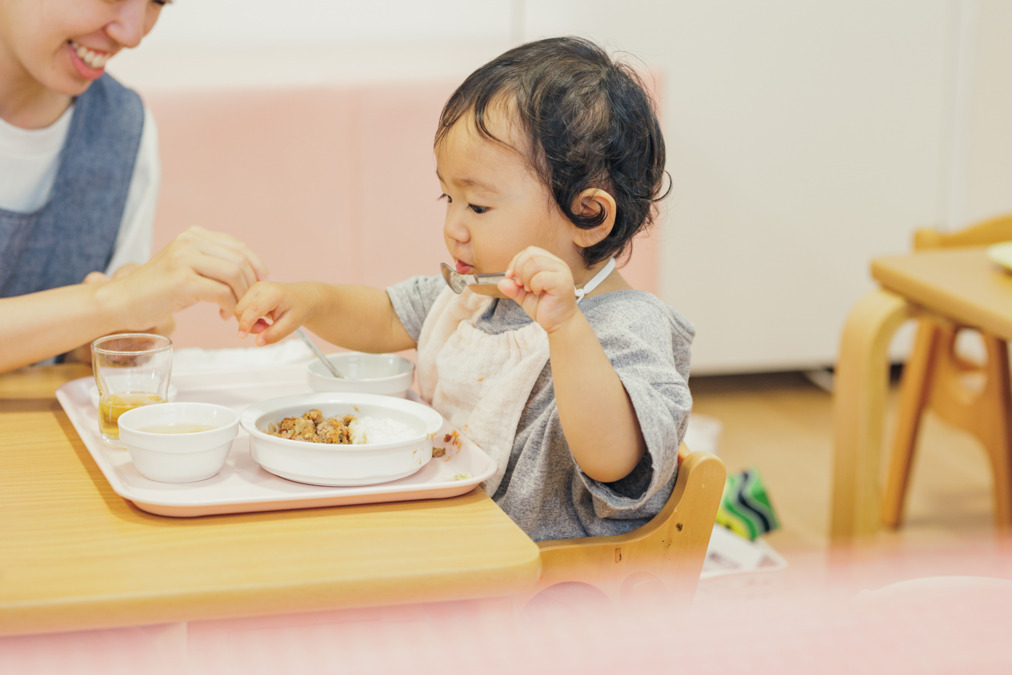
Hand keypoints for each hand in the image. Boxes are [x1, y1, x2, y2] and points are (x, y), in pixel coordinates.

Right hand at [102, 227, 268, 328]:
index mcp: (194, 234)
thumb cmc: (158, 290)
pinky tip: (224, 316)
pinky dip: (230, 307)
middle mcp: (190, 241)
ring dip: (242, 298)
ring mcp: (185, 259)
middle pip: (240, 261)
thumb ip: (212, 262)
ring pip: (234, 275)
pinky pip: (222, 293)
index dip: (256, 266)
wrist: (122, 302)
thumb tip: (249, 270)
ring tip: (235, 312)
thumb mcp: (187, 267)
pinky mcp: (182, 281)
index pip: (239, 246)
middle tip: (249, 305)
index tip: (261, 284)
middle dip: (252, 285)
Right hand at [234, 281, 318, 345]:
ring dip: (250, 323)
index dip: (245, 324)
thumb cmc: (299, 308)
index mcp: (272, 293)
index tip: (242, 336)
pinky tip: (264, 319)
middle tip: (266, 329)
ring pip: (239, 310)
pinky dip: (250, 318)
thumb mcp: (292, 324)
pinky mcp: (251, 292)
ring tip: (267, 324)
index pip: (252, 309)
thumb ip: (275, 334)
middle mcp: (260, 288)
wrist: (304, 297)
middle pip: (240, 310)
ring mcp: (254, 288)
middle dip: (249, 325)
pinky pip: (243, 309)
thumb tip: (258, 342)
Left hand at [498, 246, 579, 332]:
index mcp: (549, 263)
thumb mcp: (524, 296)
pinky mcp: (562, 282)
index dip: (516, 261)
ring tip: (529, 289)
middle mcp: (557, 264)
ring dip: (526, 277)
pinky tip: (537, 292)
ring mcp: (561, 272)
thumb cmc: (545, 307)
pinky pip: (542, 277)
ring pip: (535, 262)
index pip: (530, 251)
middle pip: (531, 253)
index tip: (510, 276)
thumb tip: (501, 282)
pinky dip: (534, 285)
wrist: (560, 323)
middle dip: (519, 269)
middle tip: (520, 284)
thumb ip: (513, 288)